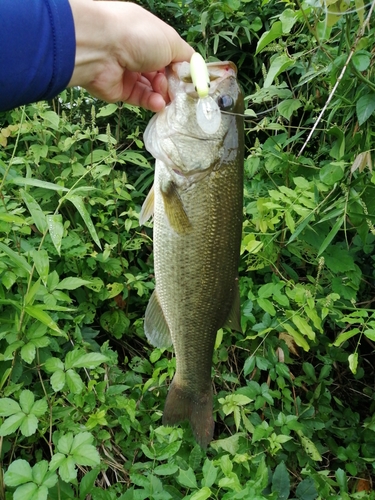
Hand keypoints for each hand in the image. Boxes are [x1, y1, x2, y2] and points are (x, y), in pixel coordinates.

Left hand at [68, 0, 193, 110]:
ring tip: (166, 96)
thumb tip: (195, 68)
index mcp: (149, 34)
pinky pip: (141, 98)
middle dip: (173, 83)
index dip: (181, 68)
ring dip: (163, 94)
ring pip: (152, 88)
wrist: (101, 48)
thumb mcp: (171, 41)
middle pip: (162, 73)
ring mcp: (128, 71)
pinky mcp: (120, 90)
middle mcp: (138, 51)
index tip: (192, 80)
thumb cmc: (138, 36)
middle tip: (179, 91)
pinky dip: (152, 102)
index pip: (170, 54)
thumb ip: (185, 56)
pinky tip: (159, 103)